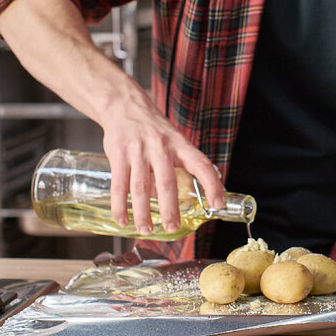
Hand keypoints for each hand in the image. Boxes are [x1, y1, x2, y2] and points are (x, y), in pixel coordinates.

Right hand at [97, 84, 223, 234]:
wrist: (124, 106)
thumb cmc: (153, 129)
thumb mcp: (173, 140)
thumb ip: (180, 165)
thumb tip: (188, 196)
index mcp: (180, 144)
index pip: (201, 164)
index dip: (212, 184)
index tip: (217, 204)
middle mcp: (160, 147)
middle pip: (167, 182)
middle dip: (170, 208)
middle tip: (173, 227)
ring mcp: (138, 151)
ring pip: (140, 188)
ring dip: (143, 213)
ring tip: (146, 230)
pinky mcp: (118, 155)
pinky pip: (119, 185)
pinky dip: (120, 206)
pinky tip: (123, 220)